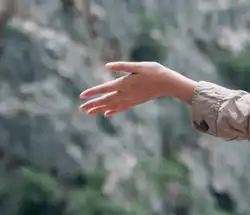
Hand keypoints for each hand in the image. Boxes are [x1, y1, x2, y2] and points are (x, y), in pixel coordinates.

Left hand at [78, 62, 197, 116]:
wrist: (168, 83)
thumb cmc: (154, 71)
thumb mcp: (138, 66)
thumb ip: (122, 66)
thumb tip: (107, 66)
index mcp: (124, 83)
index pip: (104, 89)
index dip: (92, 92)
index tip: (81, 96)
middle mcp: (125, 93)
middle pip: (105, 100)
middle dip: (93, 104)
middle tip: (81, 109)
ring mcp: (131, 99)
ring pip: (112, 106)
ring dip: (99, 109)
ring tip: (89, 113)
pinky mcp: (136, 102)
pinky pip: (121, 108)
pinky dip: (113, 111)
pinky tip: (107, 114)